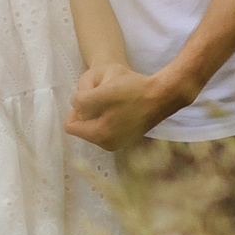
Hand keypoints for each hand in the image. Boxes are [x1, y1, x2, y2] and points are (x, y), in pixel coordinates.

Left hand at [65, 63, 187, 153]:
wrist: (163, 94)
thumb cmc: (133, 90)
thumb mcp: (101, 92)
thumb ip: (81, 102)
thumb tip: (76, 107)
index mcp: (100, 136)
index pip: (71, 126)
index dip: (76, 108)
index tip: (89, 96)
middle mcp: (108, 144)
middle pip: (84, 125)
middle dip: (88, 109)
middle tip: (104, 94)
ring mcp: (119, 141)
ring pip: (95, 123)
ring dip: (99, 109)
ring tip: (115, 97)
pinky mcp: (127, 135)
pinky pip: (108, 123)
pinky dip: (110, 112)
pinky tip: (122, 102)